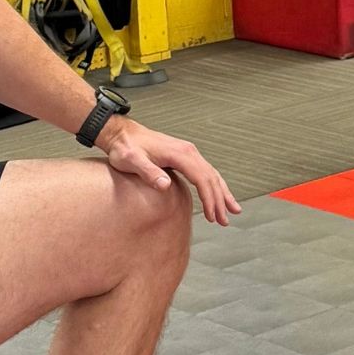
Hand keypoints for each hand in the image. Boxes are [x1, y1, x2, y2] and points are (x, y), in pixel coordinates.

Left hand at [96, 118, 239, 224]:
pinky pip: (205, 172)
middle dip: (220, 200)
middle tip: (224, 221)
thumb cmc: (125, 148)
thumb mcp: (132, 161)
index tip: (212, 216)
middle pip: (212, 178)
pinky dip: (214, 185)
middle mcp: (189, 151)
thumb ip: (149, 172)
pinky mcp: (184, 156)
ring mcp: (188, 153)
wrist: (122, 134)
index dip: (209, 199)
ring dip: (222, 193)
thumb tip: (166, 185)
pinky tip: (218, 195)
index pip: (202, 179)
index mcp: (180, 154)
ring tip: (231, 211)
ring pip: (212, 174)